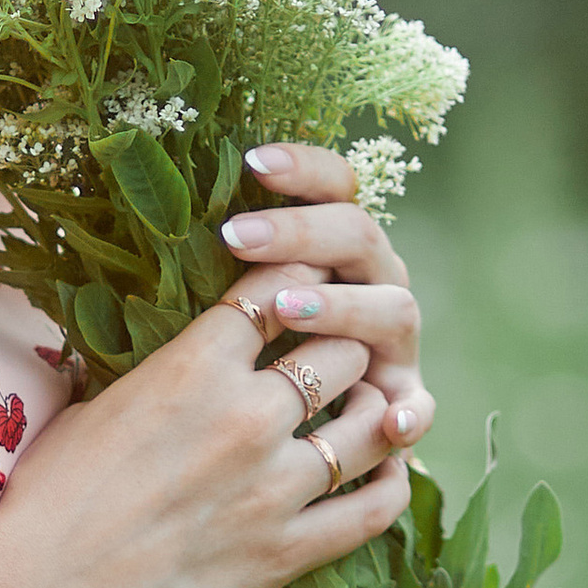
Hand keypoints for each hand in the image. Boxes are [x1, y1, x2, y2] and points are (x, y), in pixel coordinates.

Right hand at [0, 261, 412, 587]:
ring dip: (375, 408)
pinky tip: (390, 470)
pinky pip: (373, 508)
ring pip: (372, 422)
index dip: (299, 278)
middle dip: (343, 343)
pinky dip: (391, 483)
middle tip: (337, 354)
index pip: (279, 290)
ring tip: (366, 407)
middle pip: (341, 349)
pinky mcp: (287, 551)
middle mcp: (248, 416)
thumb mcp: (98, 404)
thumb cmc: (54, 495)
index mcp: (195, 366)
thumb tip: (186, 352)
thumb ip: (161, 372)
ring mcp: (275, 486)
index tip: (305, 283)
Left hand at [218, 142, 434, 450]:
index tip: (253, 163)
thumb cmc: (236, 347)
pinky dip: (412, 411)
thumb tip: (168, 210)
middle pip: (360, 236)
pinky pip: (419, 405)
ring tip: (288, 310)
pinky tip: (391, 423)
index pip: (336, 186)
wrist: (271, 425)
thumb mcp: (229, 295)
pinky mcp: (404, 400)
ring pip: (394, 309)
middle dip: (300, 232)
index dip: (304, 169)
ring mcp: (394, 341)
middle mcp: (376, 281)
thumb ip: (223, 255)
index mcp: (339, 244)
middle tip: (235, 238)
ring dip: (345, 307)